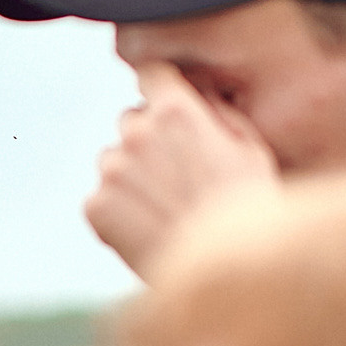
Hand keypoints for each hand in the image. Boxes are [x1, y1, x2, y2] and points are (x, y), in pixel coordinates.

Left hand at [84, 62, 277, 279]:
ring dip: (131, 176)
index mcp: (176, 112)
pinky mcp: (96, 207)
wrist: (224, 272)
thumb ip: (216, 112)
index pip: (151, 73)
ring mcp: (112, 171)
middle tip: (176, 176)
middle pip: (130, 121)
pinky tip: (148, 230)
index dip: (158, 86)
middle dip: (148, 140)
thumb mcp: (250, 148)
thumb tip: (196, 94)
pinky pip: (100, 199)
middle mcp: (136, 134)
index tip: (163, 100)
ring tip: (164, 209)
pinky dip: (117, 212)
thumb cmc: (248, 209)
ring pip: (113, 160)